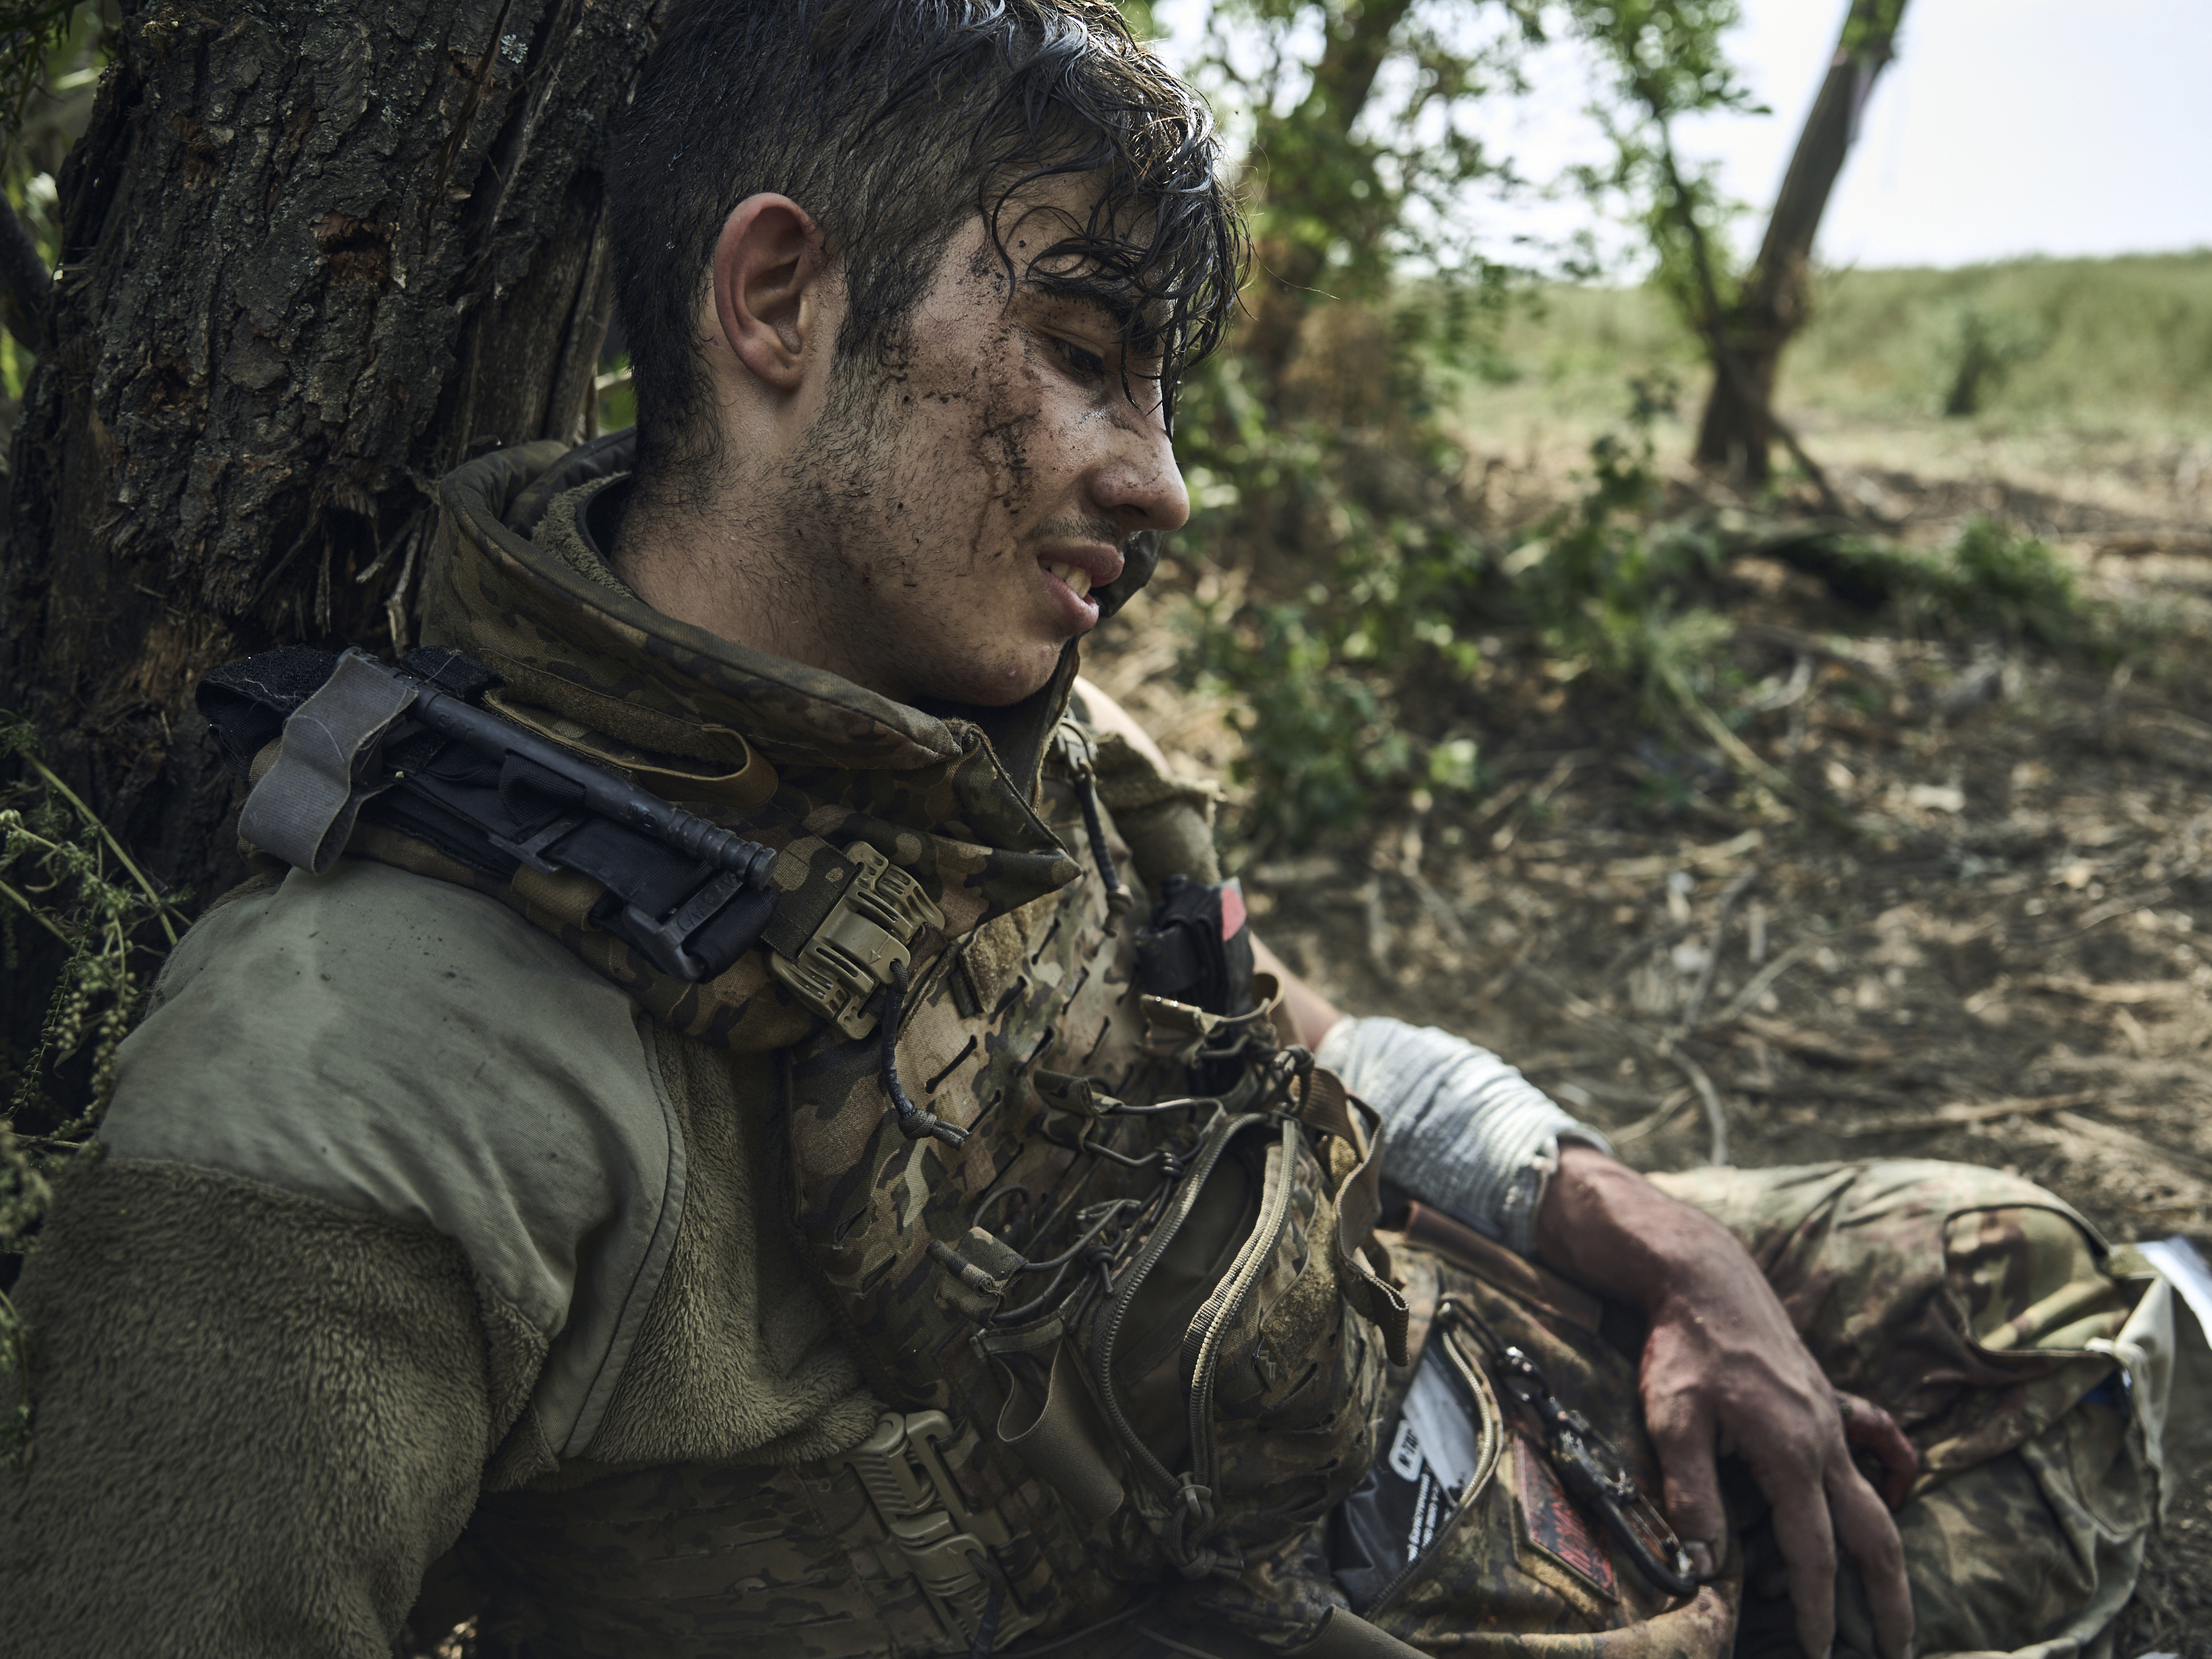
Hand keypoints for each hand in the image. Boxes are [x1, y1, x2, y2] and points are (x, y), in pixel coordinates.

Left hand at [1534, 1147, 1914, 1658]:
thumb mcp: (1673, 1418)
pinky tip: (1882, 1501)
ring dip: (1885, 1558)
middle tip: (1897, 1650)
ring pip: (1878, 1504)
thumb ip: (1691, 1492)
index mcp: (1792, 1455)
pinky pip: (1873, 1457)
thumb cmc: (1685, 1347)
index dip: (1816, 1608)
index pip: (1813, 1553)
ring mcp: (1832, 1424)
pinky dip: (1885, 1489)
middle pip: (1876, 1538)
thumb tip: (1704, 1562)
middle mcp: (1827, 1445)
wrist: (1706, 1278)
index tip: (1819, 1650)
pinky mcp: (1827, 1406)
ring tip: (1884, 1605)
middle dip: (1889, 1600)